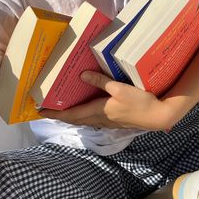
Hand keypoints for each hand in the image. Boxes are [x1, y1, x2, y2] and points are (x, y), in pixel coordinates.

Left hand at [39, 71, 173, 129]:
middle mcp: (100, 119)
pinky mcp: (114, 121)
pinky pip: (93, 119)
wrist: (157, 116)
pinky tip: (85, 110)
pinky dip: (83, 116)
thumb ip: (100, 82)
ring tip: (63, 110)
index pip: (72, 115)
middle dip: (61, 116)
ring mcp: (108, 122)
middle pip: (76, 120)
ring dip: (72, 117)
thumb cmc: (139, 102)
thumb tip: (82, 75)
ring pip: (84, 120)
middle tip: (49, 110)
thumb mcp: (119, 88)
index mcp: (98, 111)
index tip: (41, 113)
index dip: (56, 114)